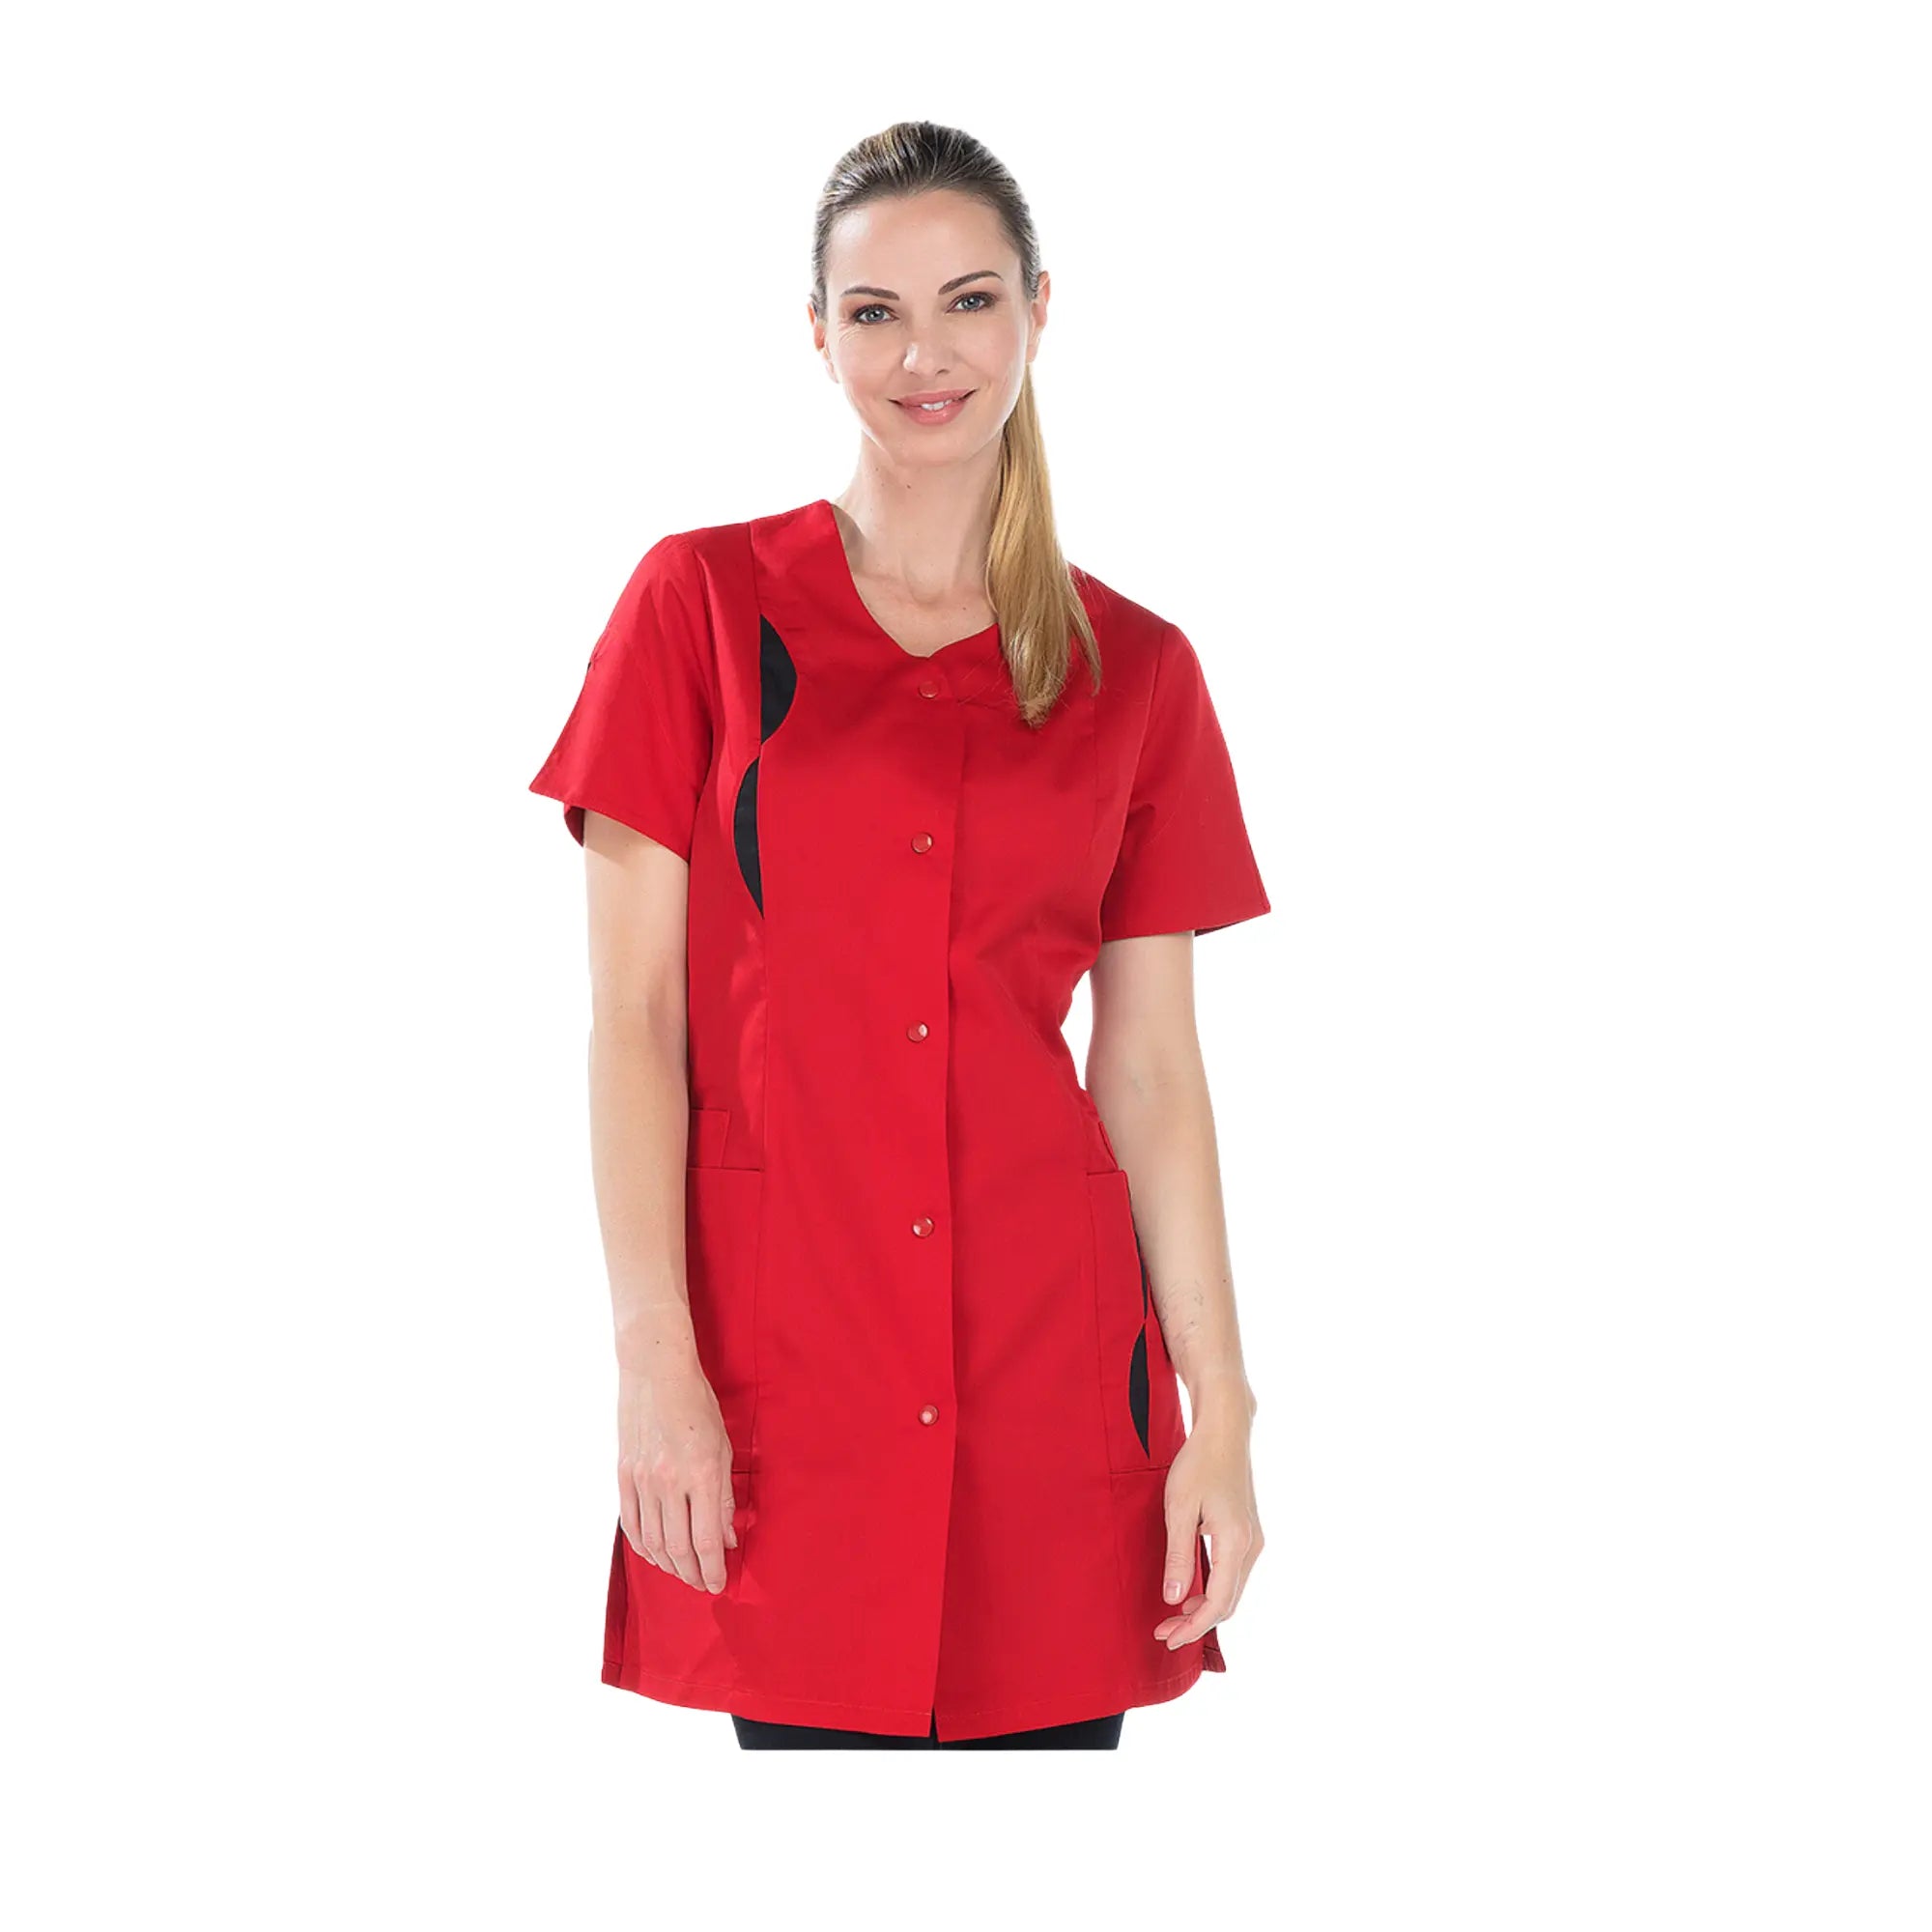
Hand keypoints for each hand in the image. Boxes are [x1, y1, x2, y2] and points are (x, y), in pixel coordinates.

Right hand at [617, 1351, 739, 1593]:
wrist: (656, 1373)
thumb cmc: (697, 1405)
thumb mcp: (724, 1448)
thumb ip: (724, 1497)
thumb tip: (728, 1536)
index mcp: (702, 1475)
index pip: (708, 1541)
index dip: (714, 1570)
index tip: (719, 1583)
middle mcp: (670, 1482)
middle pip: (679, 1548)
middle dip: (692, 1574)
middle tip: (702, 1583)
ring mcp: (643, 1480)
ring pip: (653, 1542)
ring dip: (669, 1565)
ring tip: (682, 1572)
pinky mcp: (624, 1475)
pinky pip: (631, 1523)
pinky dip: (643, 1546)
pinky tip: (654, 1554)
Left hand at [1154, 1415, 1262, 1651]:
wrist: (1224, 1430)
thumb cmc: (1198, 1463)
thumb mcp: (1179, 1508)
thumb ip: (1178, 1555)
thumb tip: (1175, 1598)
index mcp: (1236, 1543)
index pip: (1219, 1603)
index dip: (1193, 1627)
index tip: (1168, 1638)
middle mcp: (1252, 1546)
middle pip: (1228, 1602)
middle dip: (1197, 1622)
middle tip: (1164, 1631)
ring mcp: (1254, 1539)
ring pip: (1232, 1589)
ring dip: (1205, 1607)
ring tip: (1173, 1615)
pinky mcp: (1248, 1532)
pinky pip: (1233, 1573)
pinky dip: (1213, 1589)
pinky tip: (1192, 1589)